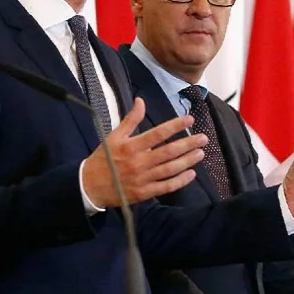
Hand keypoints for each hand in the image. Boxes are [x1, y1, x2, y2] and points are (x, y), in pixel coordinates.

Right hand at [81, 97, 205, 207]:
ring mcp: (142, 179)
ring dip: (187, 161)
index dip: (175, 126)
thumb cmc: (103, 159)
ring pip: (170, 169)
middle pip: (168, 152)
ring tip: (200, 153)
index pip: (158, 134)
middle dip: (188, 144)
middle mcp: (139, 162)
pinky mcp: (144, 193)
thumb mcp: (114, 136)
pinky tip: (191, 174)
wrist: (89, 186)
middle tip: (203, 138)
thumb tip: (140, 101)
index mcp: (131, 146)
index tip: (190, 119)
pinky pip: (166, 187)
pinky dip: (180, 181)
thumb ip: (130, 120)